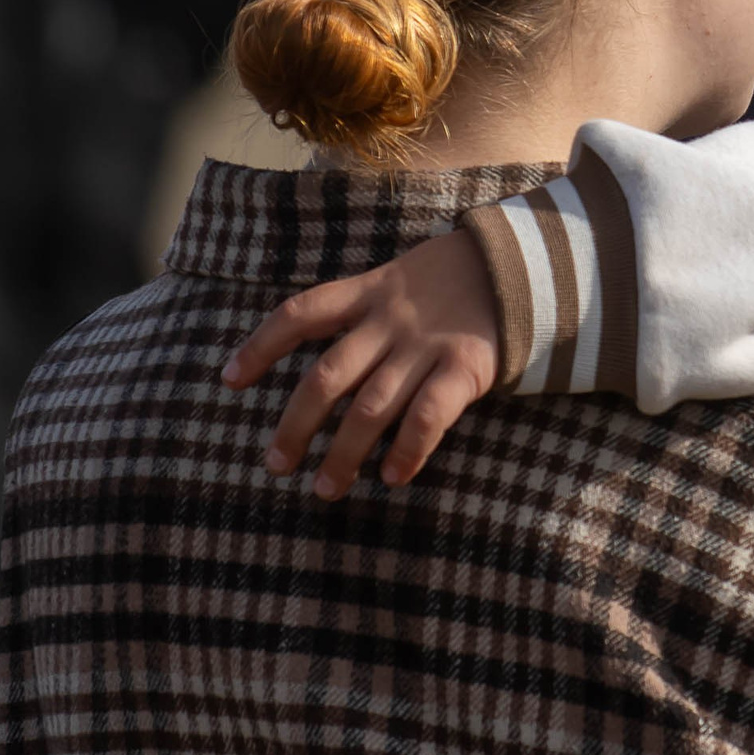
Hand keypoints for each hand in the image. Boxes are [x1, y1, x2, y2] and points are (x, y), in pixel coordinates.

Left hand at [222, 230, 503, 497]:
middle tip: (277, 465)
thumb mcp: (399, 278)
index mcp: (368, 291)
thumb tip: (320, 366)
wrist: (525, 265)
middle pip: (327, 376)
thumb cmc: (452, 280)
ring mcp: (427, 344)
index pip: (299, 314)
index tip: (229, 380)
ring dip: (344, 453)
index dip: (260, 345)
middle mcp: (389, 319)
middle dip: (296, 424)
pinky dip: (407, 450)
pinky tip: (392, 477)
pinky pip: (428, 415)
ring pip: (371, 406)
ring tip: (326, 488)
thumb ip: (362, 312)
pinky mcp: (465, 366)